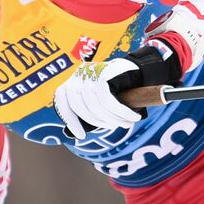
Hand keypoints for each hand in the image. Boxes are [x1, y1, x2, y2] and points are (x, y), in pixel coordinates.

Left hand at [53, 44, 180, 139]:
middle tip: (119, 126)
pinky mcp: (103, 74)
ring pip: (95, 106)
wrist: (139, 68)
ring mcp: (90, 73)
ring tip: (128, 123)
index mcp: (73, 81)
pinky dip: (121, 112)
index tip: (81, 135)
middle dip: (101, 121)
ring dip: (114, 119)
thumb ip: (89, 110)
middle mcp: (79, 75)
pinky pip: (108, 101)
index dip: (71, 121)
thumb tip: (76, 134)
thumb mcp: (100, 98)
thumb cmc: (119, 88)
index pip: (63, 102)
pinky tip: (131, 117)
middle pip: (81, 107)